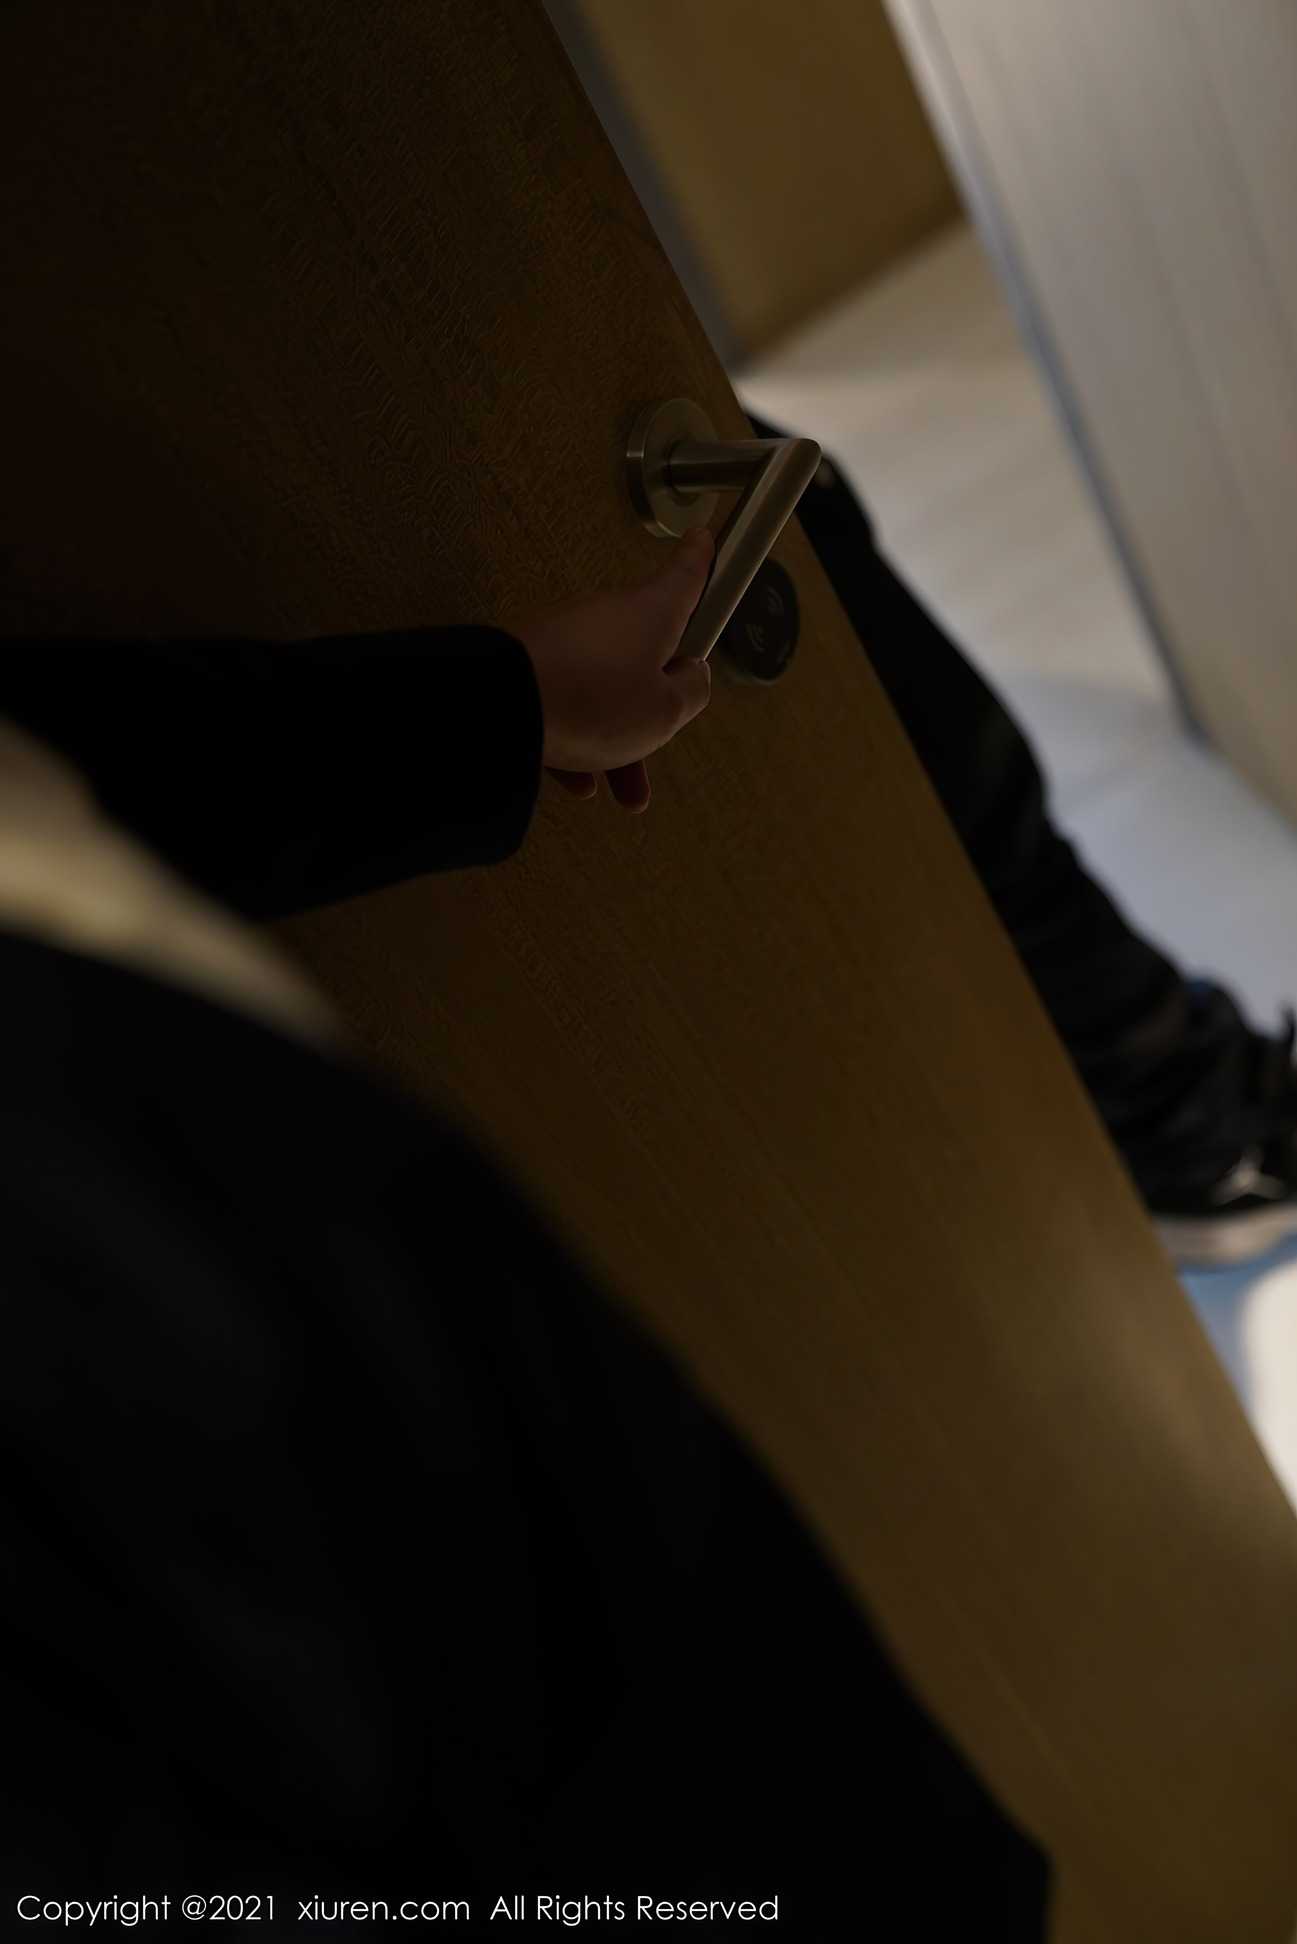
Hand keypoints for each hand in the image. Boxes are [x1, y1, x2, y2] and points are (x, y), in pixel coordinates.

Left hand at [506, 527, 714, 812]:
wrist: (505, 709)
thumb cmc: (592, 701)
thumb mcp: (666, 710)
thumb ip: (691, 692)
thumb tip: (692, 675)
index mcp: (650, 613)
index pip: (685, 576)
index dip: (700, 560)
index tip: (703, 539)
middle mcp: (607, 617)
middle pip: (646, 655)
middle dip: (656, 705)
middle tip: (662, 738)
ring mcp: (566, 639)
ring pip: (606, 690)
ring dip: (618, 741)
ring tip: (624, 790)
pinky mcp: (532, 664)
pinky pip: (567, 704)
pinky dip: (579, 741)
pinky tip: (579, 781)